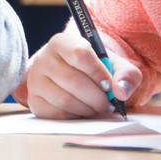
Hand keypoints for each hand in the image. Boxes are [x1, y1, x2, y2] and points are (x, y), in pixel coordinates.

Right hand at [15, 31, 141, 118]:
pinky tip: (81, 111)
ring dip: (87, 109)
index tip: (109, 85)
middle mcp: (43, 59)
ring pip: (64, 100)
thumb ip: (126, 74)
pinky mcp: (34, 100)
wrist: (74, 75)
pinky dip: (74, 117)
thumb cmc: (95, 69)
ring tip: (96, 107)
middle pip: (73, 80)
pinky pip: (56, 114)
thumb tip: (120, 91)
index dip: (99, 73)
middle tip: (107, 104)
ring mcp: (35, 81)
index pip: (80, 54)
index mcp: (62, 42)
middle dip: (96, 97)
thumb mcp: (115, 65)